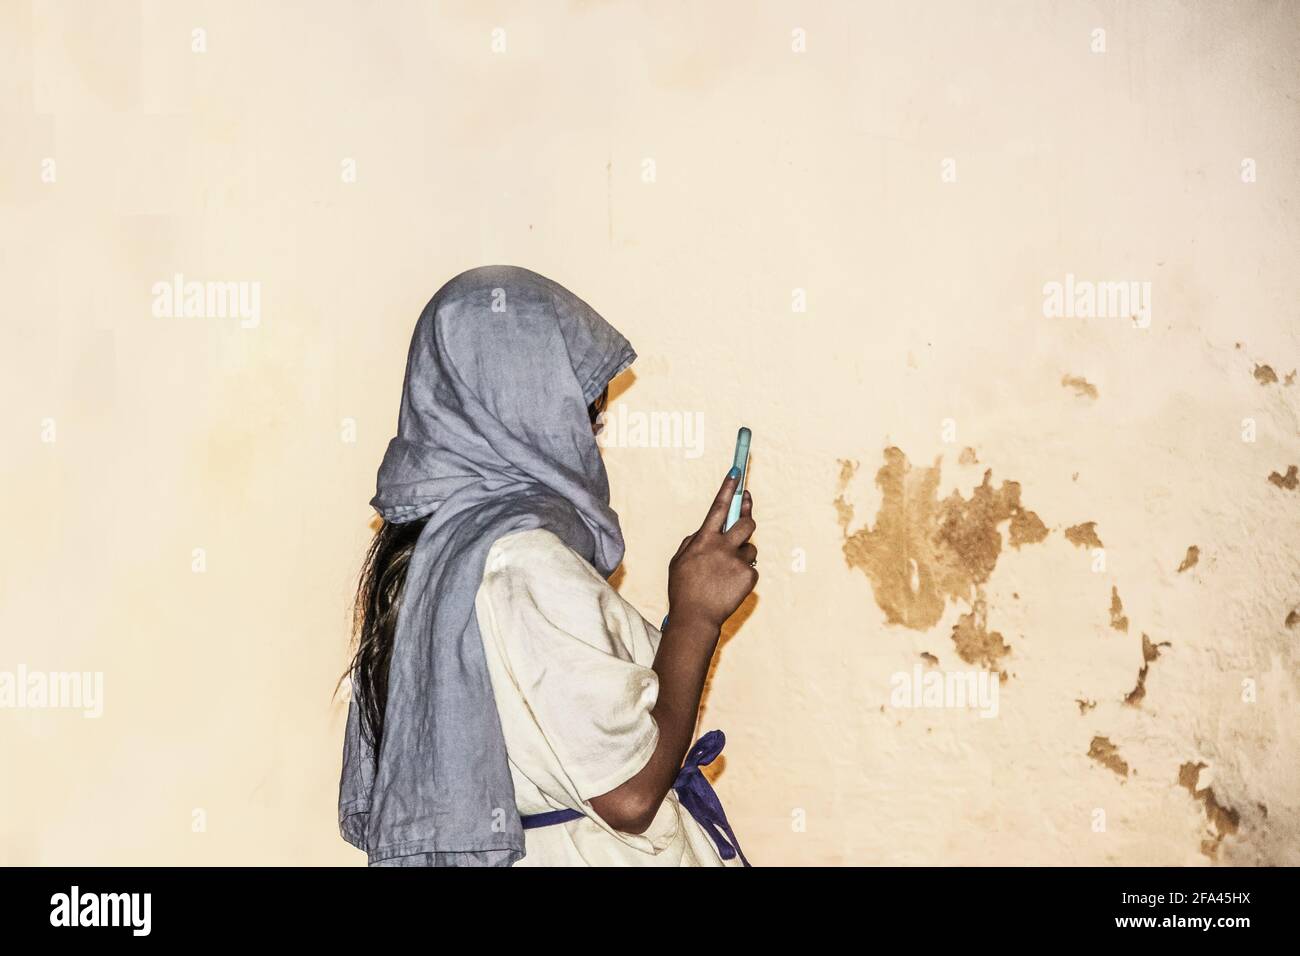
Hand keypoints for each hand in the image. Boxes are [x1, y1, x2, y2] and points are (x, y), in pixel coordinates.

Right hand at [666, 470, 757, 629]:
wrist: (695, 618)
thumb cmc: (683, 589)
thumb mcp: (679, 561)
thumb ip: (693, 542)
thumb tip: (707, 531)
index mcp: (704, 540)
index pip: (718, 507)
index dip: (728, 488)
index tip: (737, 473)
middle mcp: (722, 547)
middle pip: (747, 524)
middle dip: (748, 522)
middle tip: (743, 525)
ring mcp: (737, 562)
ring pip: (750, 549)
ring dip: (742, 556)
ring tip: (726, 573)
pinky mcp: (749, 577)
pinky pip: (751, 569)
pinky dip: (743, 575)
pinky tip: (729, 586)